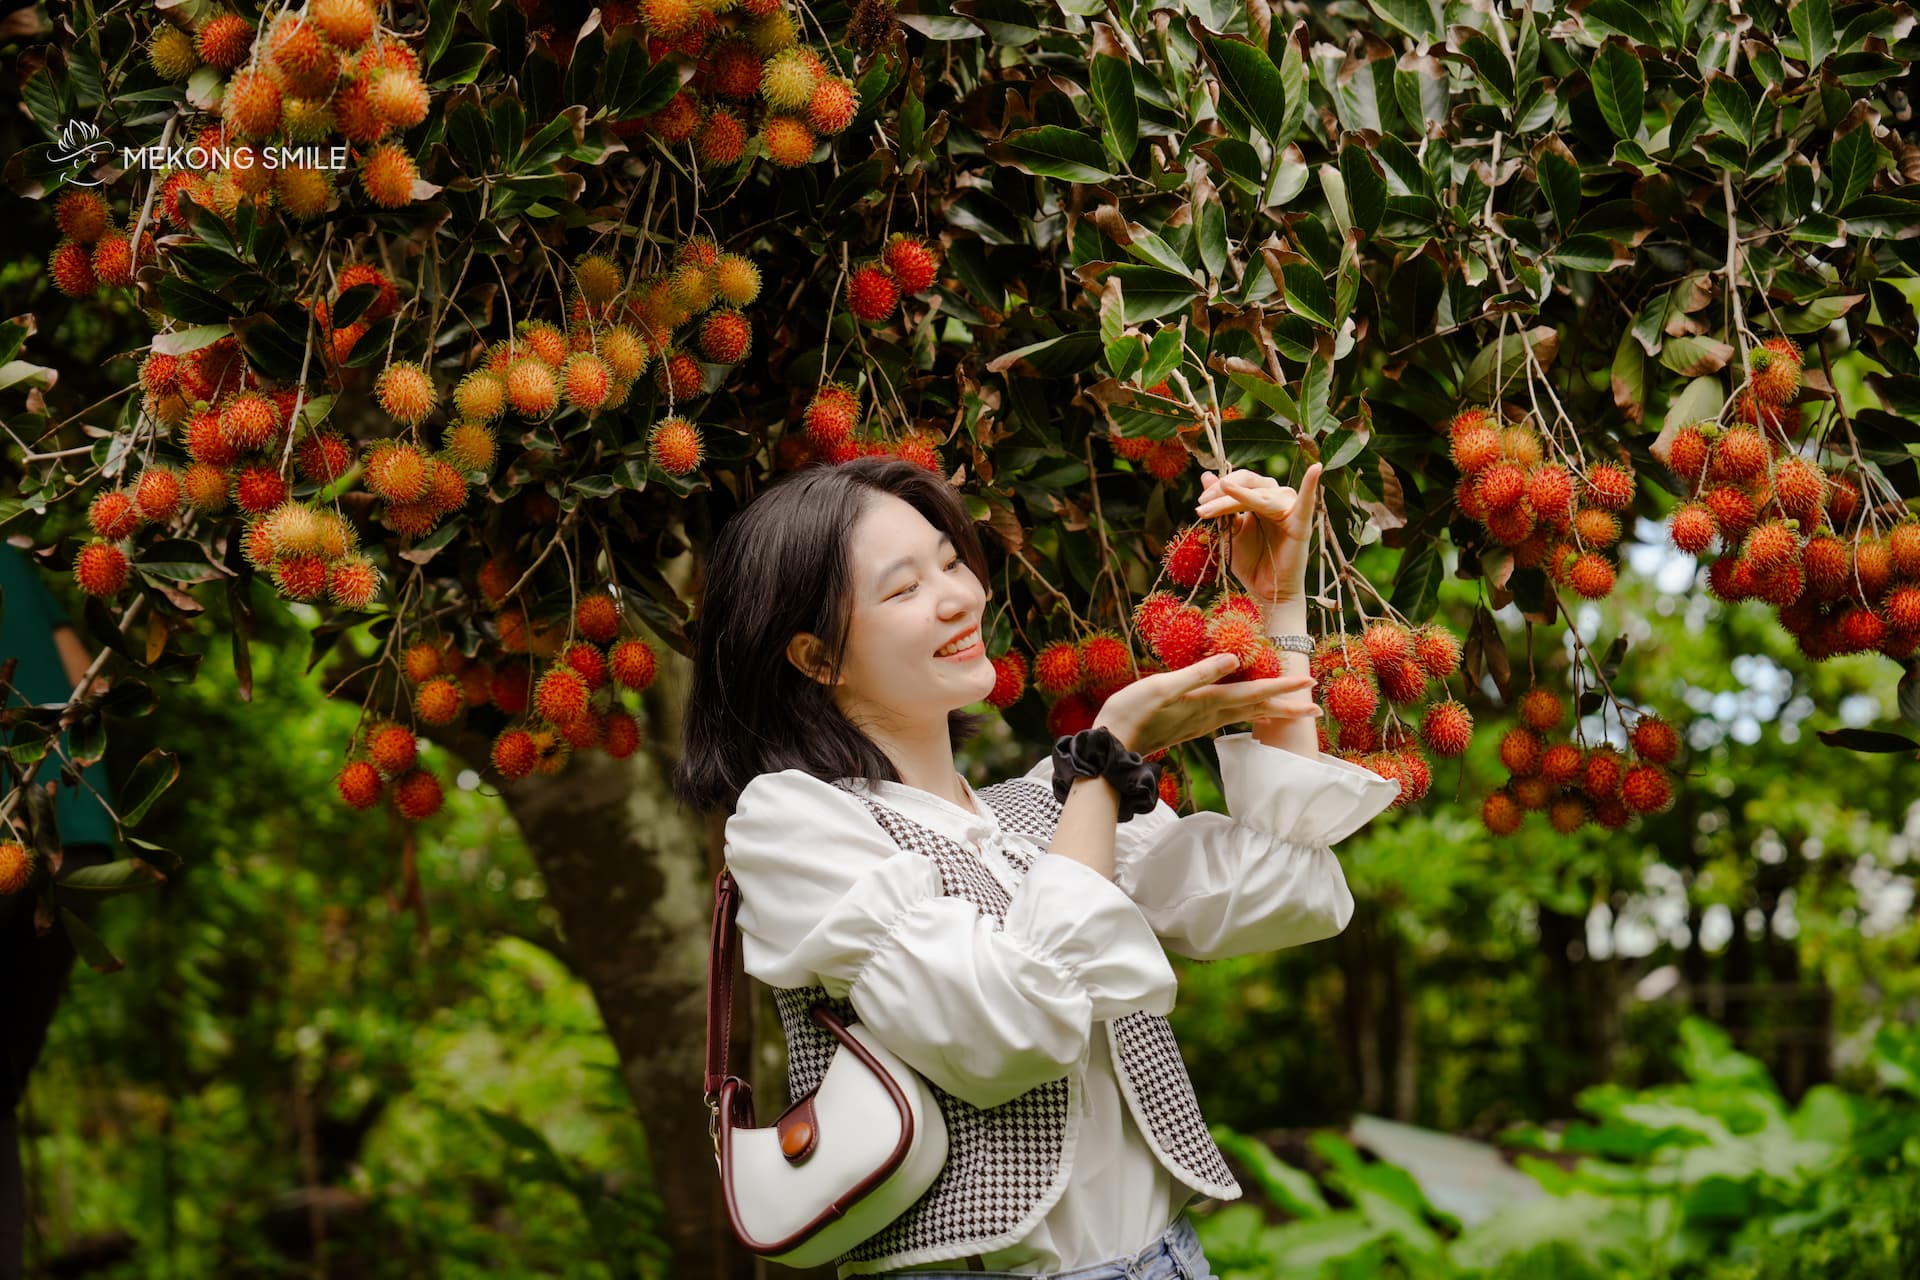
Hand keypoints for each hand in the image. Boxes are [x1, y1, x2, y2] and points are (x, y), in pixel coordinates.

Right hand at [1094, 653, 1317, 758]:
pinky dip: (1250, 714)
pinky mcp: (1193, 726)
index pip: (1255, 693)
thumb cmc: (1133, 711)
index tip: (1311, 682)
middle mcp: (1212, 715)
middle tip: (1317, 706)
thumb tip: (1234, 659)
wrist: (1114, 744)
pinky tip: (1249, 712)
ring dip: (1272, 711)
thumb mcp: (1163, 686)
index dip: (1283, 687)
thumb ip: (1199, 673)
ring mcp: (1203, 723)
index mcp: (1209, 702)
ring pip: (1247, 715)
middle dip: (1288, 706)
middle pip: (1258, 709)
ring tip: (1293, 710)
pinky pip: (1232, 718)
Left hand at [1194, 465, 1321, 602]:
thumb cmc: (1251, 562)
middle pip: (1250, 484)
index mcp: (1260, 498)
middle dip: (1224, 491)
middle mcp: (1276, 498)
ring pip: (1263, 495)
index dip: (1219, 488)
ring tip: (1218, 497)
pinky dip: (1310, 486)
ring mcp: (1289, 510)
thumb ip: (1221, 505)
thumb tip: (1206, 475)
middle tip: (1202, 503)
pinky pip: (1306, 503)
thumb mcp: (1231, 531)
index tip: (1199, 503)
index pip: (1240, 483)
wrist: (1266, 591)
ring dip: (1239, 495)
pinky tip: (1315, 469)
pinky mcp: (1301, 524)